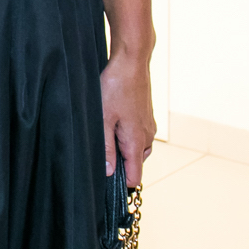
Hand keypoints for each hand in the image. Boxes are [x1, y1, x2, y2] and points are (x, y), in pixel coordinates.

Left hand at [100, 52, 155, 184]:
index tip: (107, 184)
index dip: (121, 183)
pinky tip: (113, 125)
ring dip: (123, 148)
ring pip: (137, 149)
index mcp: (137, 141)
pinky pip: (138, 135)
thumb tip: (108, 171)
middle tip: (101, 155)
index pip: (135, 175)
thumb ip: (105, 147)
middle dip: (120, 164)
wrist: (131, 63)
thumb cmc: (115, 87)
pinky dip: (126, 136)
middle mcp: (147, 136)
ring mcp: (148, 125)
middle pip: (135, 163)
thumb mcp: (103, 119)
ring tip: (105, 136)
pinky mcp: (145, 116)